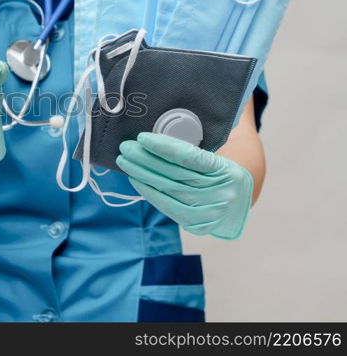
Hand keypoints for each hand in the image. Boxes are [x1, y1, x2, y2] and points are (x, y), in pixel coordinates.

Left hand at [116, 133, 252, 239]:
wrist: (238, 205)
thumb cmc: (221, 175)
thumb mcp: (218, 158)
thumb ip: (193, 151)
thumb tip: (155, 140)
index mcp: (227, 171)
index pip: (190, 157)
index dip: (164, 147)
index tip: (143, 137)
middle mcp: (219, 193)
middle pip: (174, 174)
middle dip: (145, 159)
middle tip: (126, 147)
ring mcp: (208, 212)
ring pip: (167, 190)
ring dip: (141, 174)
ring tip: (124, 161)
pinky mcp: (197, 225)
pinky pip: (167, 207)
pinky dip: (149, 192)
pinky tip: (135, 180)